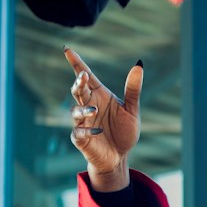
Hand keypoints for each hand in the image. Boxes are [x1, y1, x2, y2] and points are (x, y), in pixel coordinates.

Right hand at [65, 46, 142, 188]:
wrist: (120, 157)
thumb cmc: (123, 131)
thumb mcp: (132, 109)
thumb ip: (133, 89)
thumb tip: (139, 64)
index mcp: (99, 96)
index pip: (86, 76)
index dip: (76, 63)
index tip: (67, 50)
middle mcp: (89, 106)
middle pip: (78, 90)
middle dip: (78, 83)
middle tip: (83, 77)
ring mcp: (83, 122)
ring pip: (76, 111)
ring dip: (83, 110)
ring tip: (94, 111)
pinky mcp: (81, 139)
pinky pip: (78, 132)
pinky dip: (86, 131)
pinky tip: (97, 131)